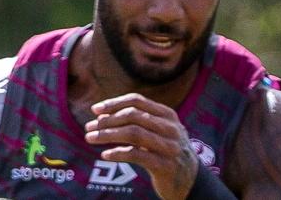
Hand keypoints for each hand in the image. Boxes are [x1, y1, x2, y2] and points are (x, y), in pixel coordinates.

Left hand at [84, 93, 198, 199]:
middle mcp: (170, 128)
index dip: (114, 103)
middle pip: (133, 116)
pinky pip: (136, 155)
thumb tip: (104, 114)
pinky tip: (105, 155)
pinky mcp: (165, 166)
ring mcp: (169, 147)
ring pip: (133, 133)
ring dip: (108, 135)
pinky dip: (118, 153)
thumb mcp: (161, 131)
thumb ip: (141, 120)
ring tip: (91, 138)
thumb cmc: (167, 152)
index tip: (95, 109)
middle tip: (90, 126)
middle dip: (107, 120)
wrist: (190, 180)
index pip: (137, 101)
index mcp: (168, 115)